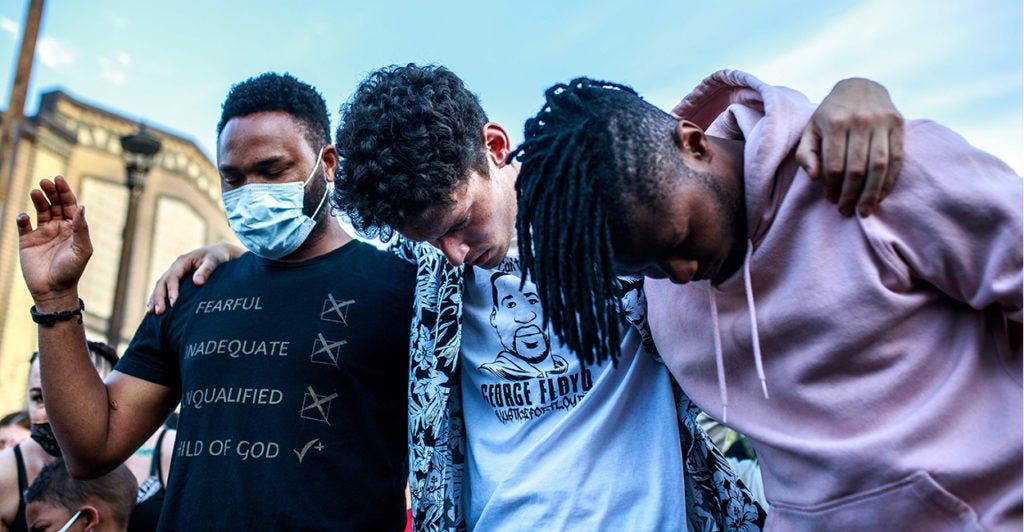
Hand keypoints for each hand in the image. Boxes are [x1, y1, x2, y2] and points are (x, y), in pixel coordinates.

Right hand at [16, 176, 91, 305]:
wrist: (54, 290)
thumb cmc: (72, 271)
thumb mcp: (82, 250)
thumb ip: (82, 228)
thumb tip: (82, 207)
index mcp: (73, 228)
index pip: (70, 205)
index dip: (65, 191)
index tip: (59, 179)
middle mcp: (58, 228)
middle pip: (55, 204)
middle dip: (51, 192)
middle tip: (46, 182)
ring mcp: (42, 233)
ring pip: (40, 211)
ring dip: (38, 200)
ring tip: (36, 192)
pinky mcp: (27, 241)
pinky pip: (23, 226)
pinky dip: (22, 219)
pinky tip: (24, 216)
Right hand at [146, 242, 243, 313]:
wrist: (218, 253)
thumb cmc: (217, 257)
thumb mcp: (214, 261)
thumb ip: (207, 270)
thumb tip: (197, 282)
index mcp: (182, 261)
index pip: (173, 276)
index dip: (172, 290)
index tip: (174, 303)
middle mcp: (175, 266)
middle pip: (162, 282)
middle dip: (159, 297)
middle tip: (158, 312)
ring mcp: (174, 272)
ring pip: (160, 285)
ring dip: (155, 298)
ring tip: (152, 312)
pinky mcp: (176, 279)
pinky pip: (163, 288)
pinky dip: (158, 297)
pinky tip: (153, 308)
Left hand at [796, 78, 904, 216]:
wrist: (860, 87)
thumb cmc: (830, 115)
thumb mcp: (810, 129)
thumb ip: (806, 153)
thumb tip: (813, 177)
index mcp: (834, 121)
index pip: (834, 164)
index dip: (832, 187)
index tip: (831, 200)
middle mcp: (860, 120)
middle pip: (857, 168)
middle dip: (851, 194)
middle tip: (846, 211)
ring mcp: (882, 122)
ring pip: (879, 166)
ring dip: (871, 193)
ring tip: (864, 210)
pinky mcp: (898, 124)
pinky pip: (896, 159)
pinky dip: (888, 181)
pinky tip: (880, 195)